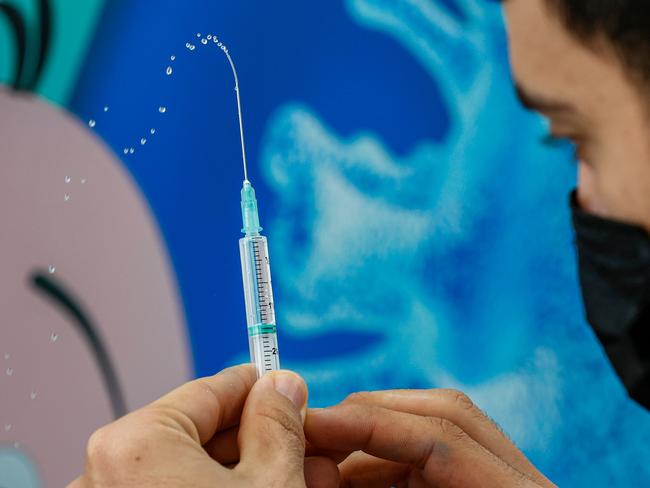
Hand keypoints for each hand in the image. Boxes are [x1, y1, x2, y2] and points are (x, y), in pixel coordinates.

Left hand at [68, 364, 338, 487]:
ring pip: (192, 466)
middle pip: (202, 431)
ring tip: (300, 474)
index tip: (289, 387)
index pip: (212, 389)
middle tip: (307, 443)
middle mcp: (108, 469)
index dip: (262, 387)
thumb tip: (283, 384)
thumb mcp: (272, 481)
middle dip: (263, 437)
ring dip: (248, 467)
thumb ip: (278, 422)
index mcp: (136, 442)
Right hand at [305, 388, 555, 486]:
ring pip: (431, 434)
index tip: (310, 423)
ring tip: (322, 464)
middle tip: (308, 432)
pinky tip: (350, 479)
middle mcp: (521, 478)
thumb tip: (315, 464)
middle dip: (364, 420)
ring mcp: (506, 478)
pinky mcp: (487, 483)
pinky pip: (431, 462)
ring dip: (369, 447)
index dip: (368, 422)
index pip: (444, 432)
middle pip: (440, 414)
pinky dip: (385, 467)